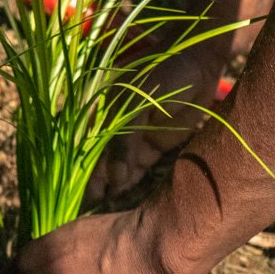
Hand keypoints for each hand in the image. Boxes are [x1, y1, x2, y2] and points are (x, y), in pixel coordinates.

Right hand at [87, 35, 231, 202]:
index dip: (82, 173)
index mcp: (105, 113)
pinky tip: (119, 198)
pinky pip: (138, 168)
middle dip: (93, 186)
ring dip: (110, 188)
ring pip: (118, 169)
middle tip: (85, 213)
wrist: (199, 60)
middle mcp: (116, 127)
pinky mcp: (154, 144)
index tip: (75, 198)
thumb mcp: (139, 101)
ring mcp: (135, 136)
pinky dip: (128, 182)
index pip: (88, 150)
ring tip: (99, 212)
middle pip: (101, 163)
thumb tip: (114, 178)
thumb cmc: (164, 72)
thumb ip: (125, 141)